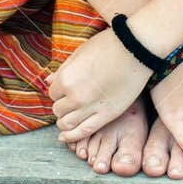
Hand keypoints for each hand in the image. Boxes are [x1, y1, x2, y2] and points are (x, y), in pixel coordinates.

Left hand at [47, 27, 152, 143]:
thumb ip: (62, 71)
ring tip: (70, 117)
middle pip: (58, 110)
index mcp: (66, 78)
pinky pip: (84, 131)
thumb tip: (47, 81)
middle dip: (62, 107)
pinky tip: (66, 137)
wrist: (135, 49)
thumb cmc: (107, 46)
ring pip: (67, 123)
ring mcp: (91, 107)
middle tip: (70, 103)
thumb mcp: (79, 54)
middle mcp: (75, 96)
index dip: (58, 93)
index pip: (52, 93)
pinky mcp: (107, 115)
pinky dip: (72, 136)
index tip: (65, 91)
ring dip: (65, 122)